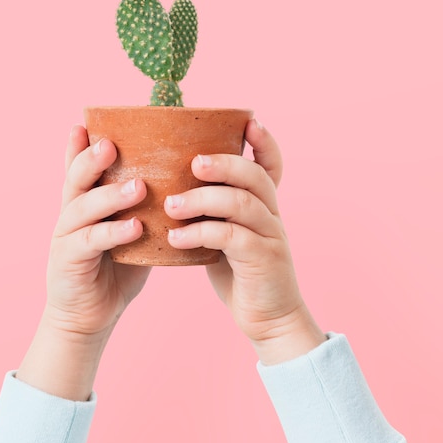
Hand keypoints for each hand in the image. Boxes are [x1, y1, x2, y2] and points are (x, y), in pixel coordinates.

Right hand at [17, 126, 149, 399]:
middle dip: (91, 160)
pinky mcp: (69, 262)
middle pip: (75, 180)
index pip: (79, 169)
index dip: (80, 146)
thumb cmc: (116, 269)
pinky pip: (91, 243)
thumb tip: (177, 181)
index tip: (88, 122)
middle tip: (112, 144)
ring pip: (82, 208)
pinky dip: (113, 233)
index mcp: (84, 203)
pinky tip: (135, 227)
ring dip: (109, 195)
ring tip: (138, 186)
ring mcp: (66, 238)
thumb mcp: (129, 232)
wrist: (91, 315)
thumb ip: (142, 208)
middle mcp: (70, 215)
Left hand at [164, 119, 325, 363]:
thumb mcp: (228, 237)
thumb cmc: (241, 274)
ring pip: (241, 203)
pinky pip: (230, 238)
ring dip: (202, 200)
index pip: (272, 166)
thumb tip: (173, 189)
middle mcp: (272, 215)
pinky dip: (200, 233)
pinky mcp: (262, 261)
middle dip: (224, 163)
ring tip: (170, 205)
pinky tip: (175, 238)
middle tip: (192, 163)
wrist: (268, 319)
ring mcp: (271, 237)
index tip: (250, 122)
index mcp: (264, 206)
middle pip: (254, 177)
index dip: (264, 143)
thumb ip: (214, 213)